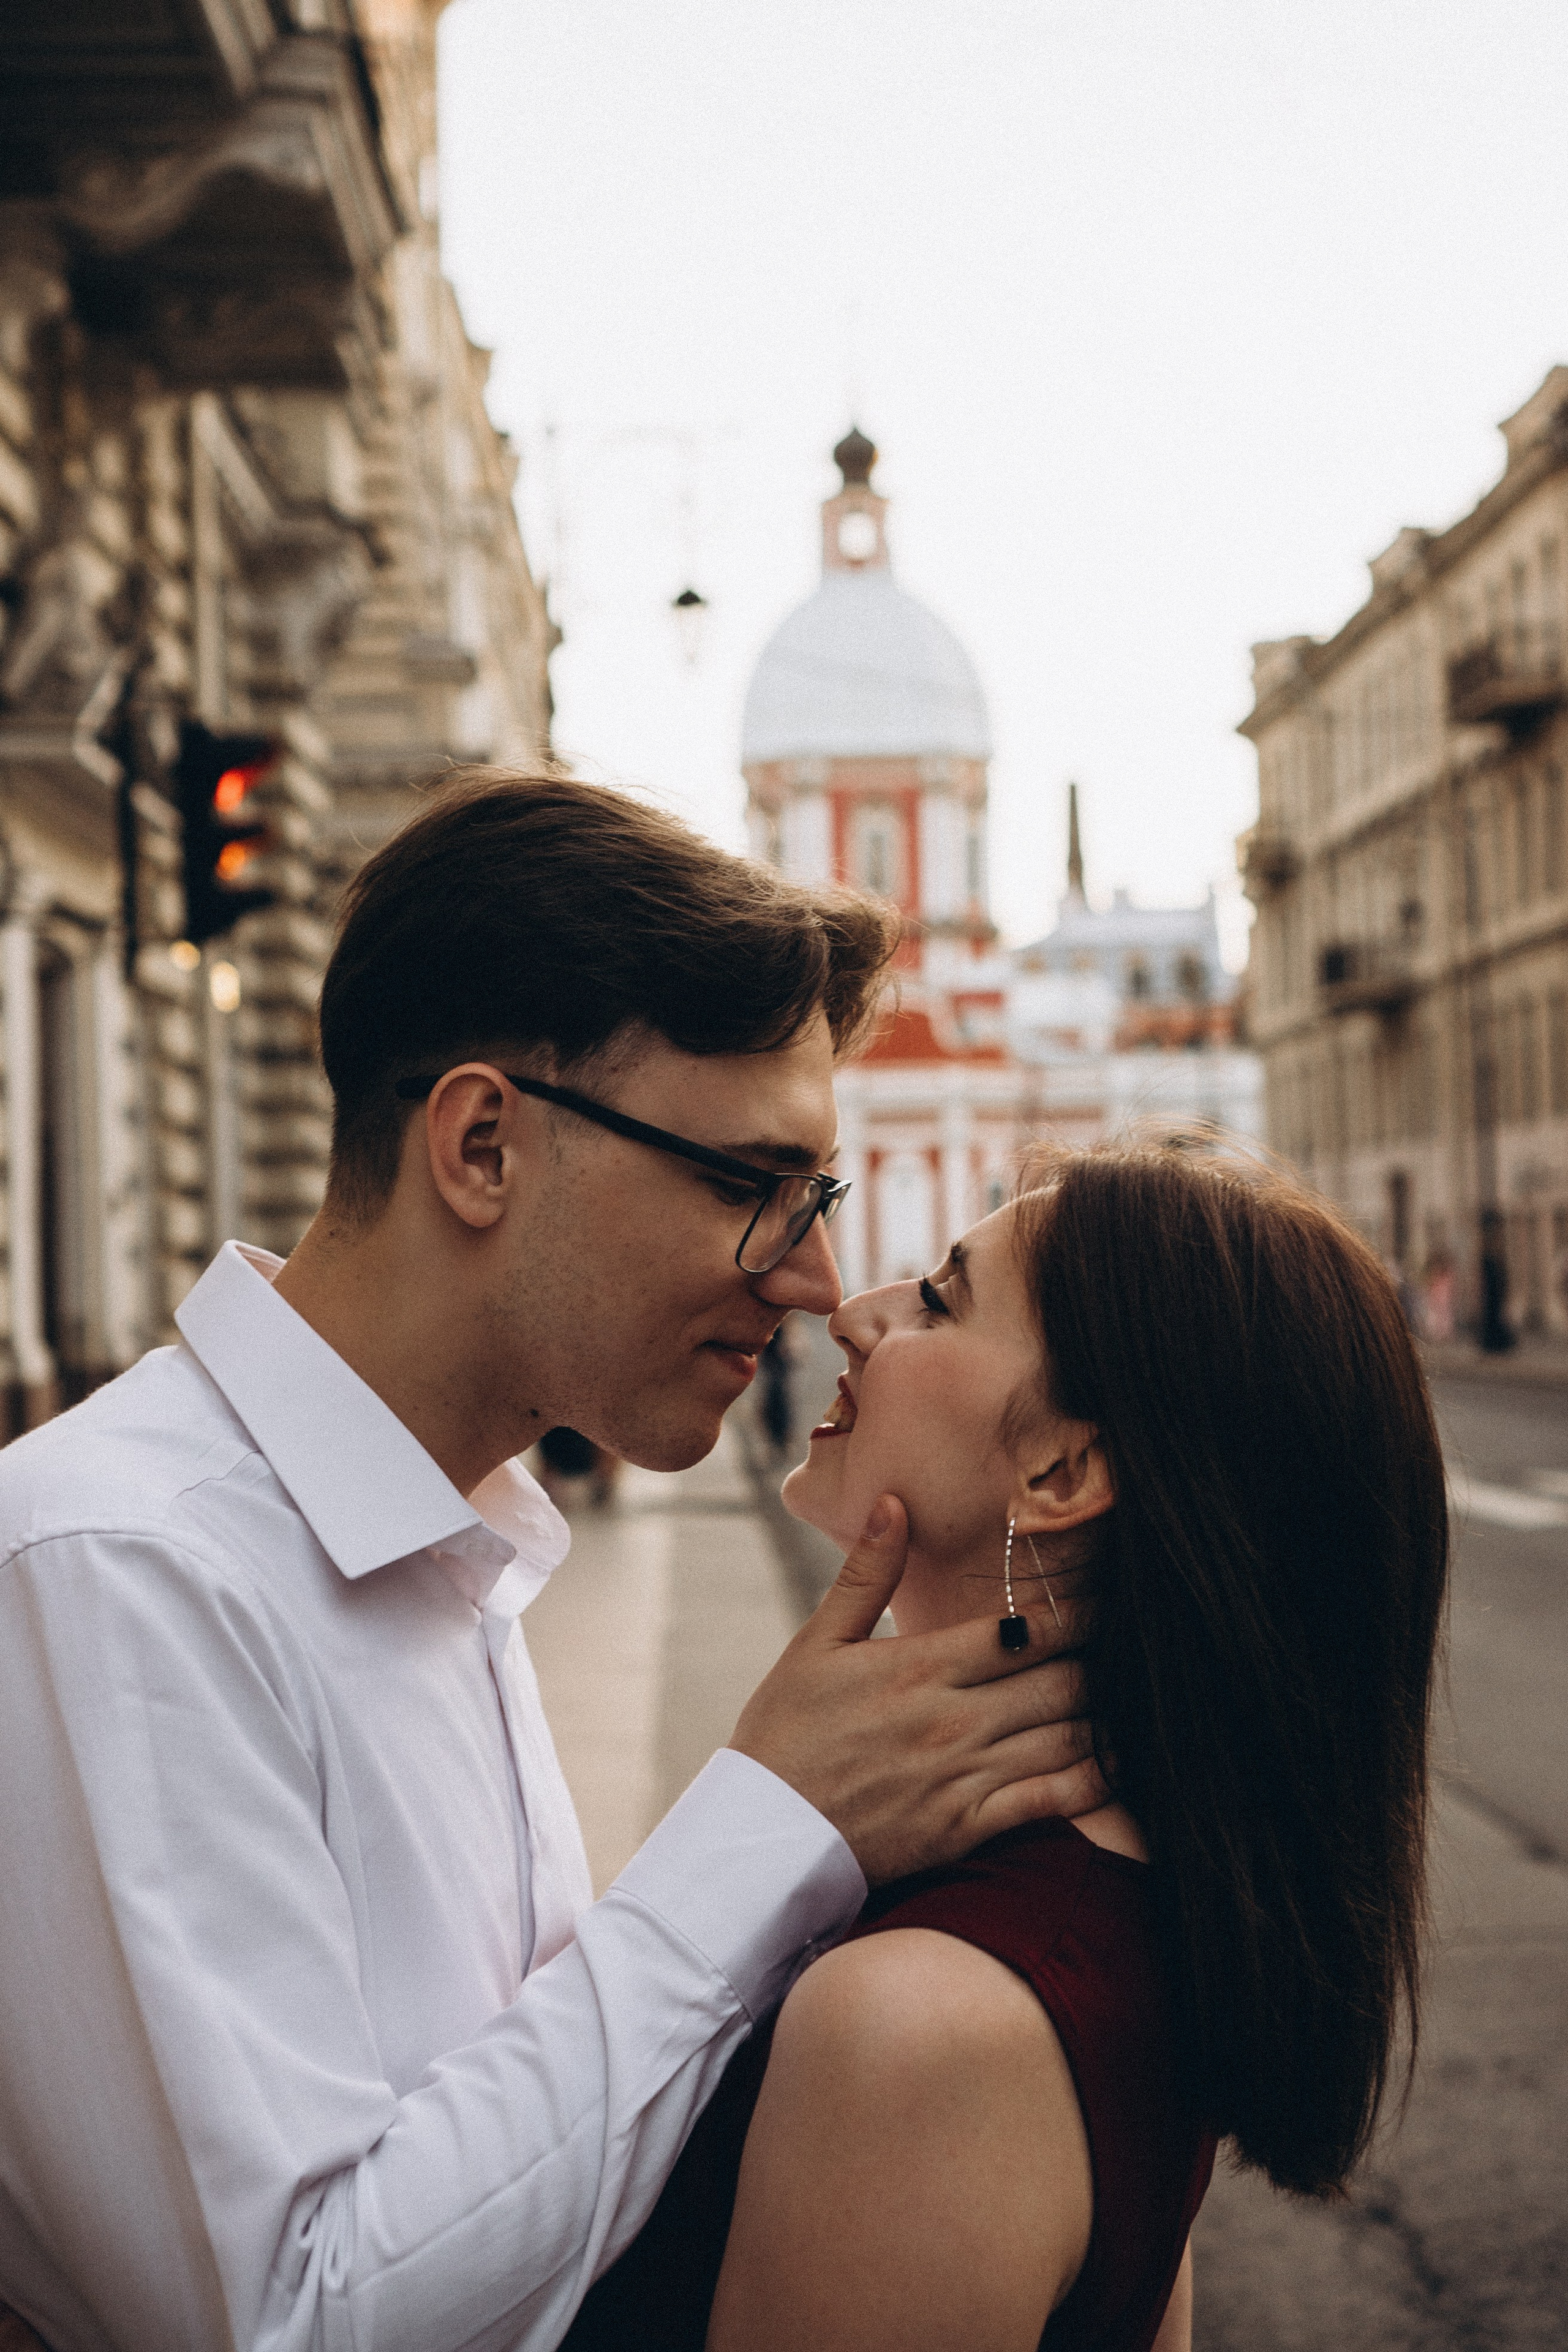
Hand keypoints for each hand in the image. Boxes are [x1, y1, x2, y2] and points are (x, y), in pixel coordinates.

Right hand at [728, 1495, 1104, 1884]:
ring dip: (1102, 1715)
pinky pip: (1052, 1801)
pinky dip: (1094, 1781)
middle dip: (1098, 1662)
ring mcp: (963, 1778)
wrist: (762, 1835)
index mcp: (917, 1667)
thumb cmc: (785, 1733)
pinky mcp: (967, 1830)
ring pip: (1065, 1737)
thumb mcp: (814, 1645)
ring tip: (1125, 1696)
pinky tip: (1115, 1762)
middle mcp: (950, 1720)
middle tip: (1124, 1649)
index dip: (1073, 1613)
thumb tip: (895, 1503)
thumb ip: (865, 1574)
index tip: (1101, 1600)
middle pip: (1059, 1680)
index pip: (1022, 1630)